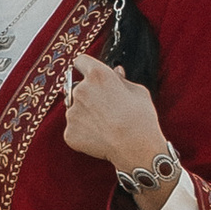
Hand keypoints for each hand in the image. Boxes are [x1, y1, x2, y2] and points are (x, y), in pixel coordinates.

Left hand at [63, 51, 174, 179]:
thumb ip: (122, 79)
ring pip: (75, 109)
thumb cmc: (141, 118)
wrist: (136, 148)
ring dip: (85, 114)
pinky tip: (100, 137)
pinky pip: (74, 129)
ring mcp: (71, 112)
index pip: (81, 61)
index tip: (89, 72)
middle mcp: (80, 90)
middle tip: (105, 108)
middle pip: (78, 87)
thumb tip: (116, 72)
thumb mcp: (138, 91)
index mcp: (97, 75)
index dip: (86, 66)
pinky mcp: (69, 132)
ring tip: (105, 125)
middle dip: (88, 94)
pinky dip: (83, 133)